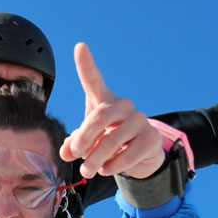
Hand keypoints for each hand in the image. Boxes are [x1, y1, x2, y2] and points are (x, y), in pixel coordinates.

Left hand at [60, 43, 165, 178]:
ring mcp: (139, 120)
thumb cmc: (106, 141)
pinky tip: (106, 170)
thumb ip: (74, 145)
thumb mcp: (87, 143)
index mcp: (103, 101)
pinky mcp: (151, 137)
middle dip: (84, 137)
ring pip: (113, 140)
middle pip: (100, 116)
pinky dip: (113, 165)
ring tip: (87, 171)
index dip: (86, 64)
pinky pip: (128, 154)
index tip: (80, 46)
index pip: (93, 80)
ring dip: (96, 159)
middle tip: (74, 153)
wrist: (138, 156)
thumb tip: (65, 152)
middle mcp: (122, 105)